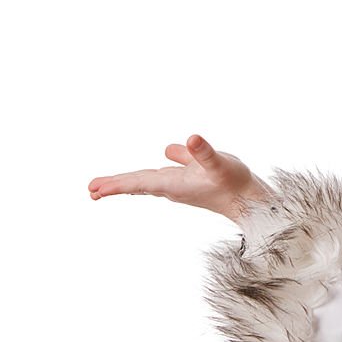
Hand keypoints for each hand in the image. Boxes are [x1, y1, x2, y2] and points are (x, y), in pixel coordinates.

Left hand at [88, 134, 276, 221]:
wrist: (250, 202)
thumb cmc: (236, 184)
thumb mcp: (220, 164)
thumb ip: (204, 153)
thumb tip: (191, 139)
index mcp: (174, 184)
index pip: (139, 182)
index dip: (117, 184)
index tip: (96, 190)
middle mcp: (173, 186)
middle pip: (138, 184)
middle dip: (114, 186)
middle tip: (91, 190)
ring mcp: (180, 184)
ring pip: (147, 182)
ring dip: (126, 182)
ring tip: (104, 188)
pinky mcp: (190, 180)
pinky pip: (161, 176)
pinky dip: (146, 177)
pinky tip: (146, 176)